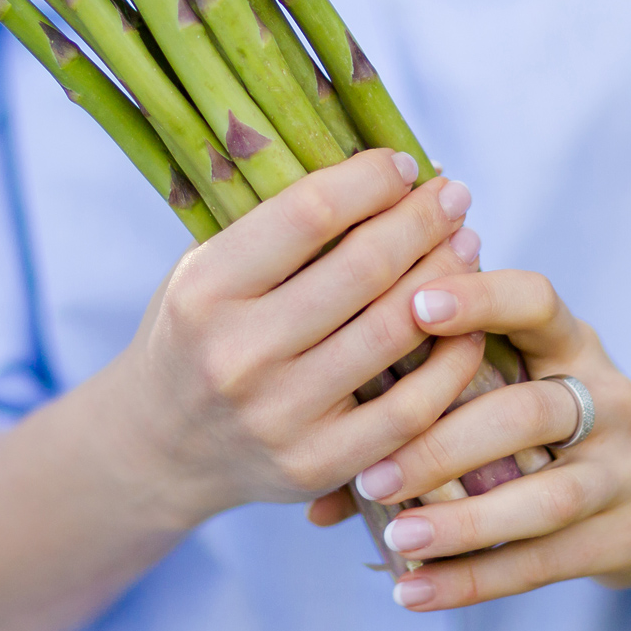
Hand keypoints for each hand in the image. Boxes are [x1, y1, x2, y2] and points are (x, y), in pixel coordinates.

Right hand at [107, 148, 489, 524]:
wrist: (161, 447)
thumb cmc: (199, 334)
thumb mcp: (205, 269)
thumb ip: (276, 228)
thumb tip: (383, 170)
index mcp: (204, 290)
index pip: (310, 213)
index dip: (371, 181)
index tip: (403, 165)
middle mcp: (237, 354)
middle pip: (364, 268)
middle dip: (422, 221)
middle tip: (454, 196)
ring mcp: (279, 416)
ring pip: (395, 330)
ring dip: (448, 277)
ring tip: (466, 245)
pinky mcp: (317, 465)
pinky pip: (411, 409)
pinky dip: (453, 360)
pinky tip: (469, 325)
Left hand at [347, 270, 630, 610]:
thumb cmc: (542, 427)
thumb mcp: (509, 389)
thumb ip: (422, 410)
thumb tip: (310, 492)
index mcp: (571, 343)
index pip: (537, 302)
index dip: (481, 299)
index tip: (414, 304)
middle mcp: (608, 398)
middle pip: (529, 413)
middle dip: (446, 445)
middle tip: (375, 473)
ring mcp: (626, 469)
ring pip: (545, 498)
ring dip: (464, 522)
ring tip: (397, 536)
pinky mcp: (628, 535)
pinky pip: (545, 563)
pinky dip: (475, 580)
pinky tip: (414, 591)